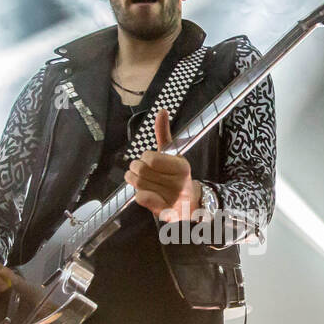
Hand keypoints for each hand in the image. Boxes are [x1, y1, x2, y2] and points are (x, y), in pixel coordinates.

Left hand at [126, 107, 201, 221]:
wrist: (190, 204)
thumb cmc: (176, 177)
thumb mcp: (173, 155)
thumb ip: (164, 134)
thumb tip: (161, 111)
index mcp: (182, 167)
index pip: (150, 158)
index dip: (145, 158)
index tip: (149, 161)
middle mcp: (179, 184)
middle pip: (141, 171)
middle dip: (136, 169)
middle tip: (140, 171)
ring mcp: (172, 200)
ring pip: (138, 184)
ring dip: (133, 181)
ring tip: (138, 180)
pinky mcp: (164, 212)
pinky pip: (141, 199)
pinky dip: (139, 195)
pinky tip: (143, 193)